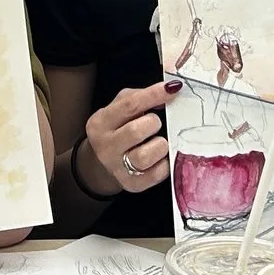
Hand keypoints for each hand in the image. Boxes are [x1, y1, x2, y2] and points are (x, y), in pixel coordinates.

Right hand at [79, 80, 181, 195]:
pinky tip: (160, 157)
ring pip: (145, 155)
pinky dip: (165, 163)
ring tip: (158, 141)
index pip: (129, 105)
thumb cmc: (117, 130)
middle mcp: (105, 147)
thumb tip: (168, 92)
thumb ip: (138, 97)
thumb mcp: (119, 109)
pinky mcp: (133, 185)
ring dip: (160, 145)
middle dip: (154, 124)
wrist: (102, 164)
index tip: (172, 89)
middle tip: (155, 124)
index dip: (153, 95)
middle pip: (136, 131)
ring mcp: (117, 168)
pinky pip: (157, 173)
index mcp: (100, 123)